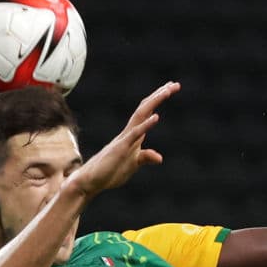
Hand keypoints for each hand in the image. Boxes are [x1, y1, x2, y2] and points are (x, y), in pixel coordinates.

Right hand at [65, 81, 180, 199]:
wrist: (91, 181)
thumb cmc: (110, 172)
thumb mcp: (133, 164)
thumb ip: (145, 158)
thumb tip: (159, 158)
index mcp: (132, 135)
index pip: (146, 113)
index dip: (157, 100)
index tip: (170, 89)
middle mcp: (128, 133)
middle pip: (145, 109)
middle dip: (159, 96)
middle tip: (175, 84)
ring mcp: (124, 139)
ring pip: (141, 115)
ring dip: (154, 102)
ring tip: (167, 91)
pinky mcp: (121, 148)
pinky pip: (135, 134)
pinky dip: (145, 125)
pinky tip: (156, 116)